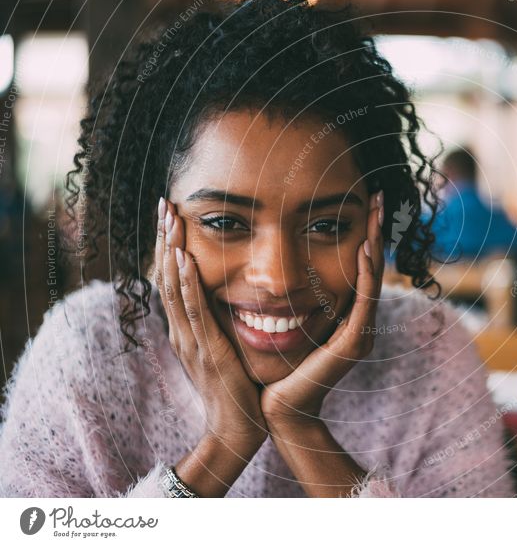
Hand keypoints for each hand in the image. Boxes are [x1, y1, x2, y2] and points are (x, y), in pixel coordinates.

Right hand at [155, 198, 267, 449]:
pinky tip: (187, 260)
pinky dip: (189, 285)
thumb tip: (224, 297)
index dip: (168, 246)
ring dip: (172, 251)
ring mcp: (191, 340)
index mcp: (185, 328)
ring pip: (176, 288)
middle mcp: (182, 330)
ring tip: (171, 219)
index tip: (169, 215)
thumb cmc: (235, 388)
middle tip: (164, 203)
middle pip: (168, 275)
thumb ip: (218, 324)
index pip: (173, 278)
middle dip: (165, 239)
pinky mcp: (208, 350)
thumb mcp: (222, 348)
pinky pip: (195, 312)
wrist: (237, 428)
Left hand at [260, 190, 384, 427]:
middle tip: (376, 196)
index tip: (360, 203)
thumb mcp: (287, 324)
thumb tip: (278, 269)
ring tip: (375, 213)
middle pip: (371, 267)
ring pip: (371, 279)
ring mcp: (360, 334)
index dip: (363, 235)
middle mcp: (360, 323)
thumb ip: (294, 299)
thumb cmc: (278, 368)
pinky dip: (366, 273)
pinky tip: (363, 248)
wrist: (280, 409)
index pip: (359, 268)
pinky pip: (363, 301)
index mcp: (347, 318)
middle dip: (374, 230)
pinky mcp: (353, 344)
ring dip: (374, 243)